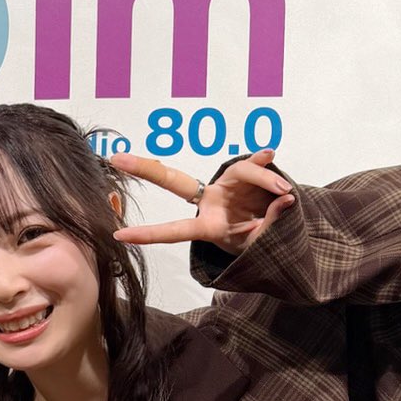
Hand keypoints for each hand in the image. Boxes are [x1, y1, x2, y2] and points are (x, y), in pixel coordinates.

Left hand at [110, 148, 294, 253]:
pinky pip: (254, 164)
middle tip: (116, 159)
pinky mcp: (246, 174)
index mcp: (207, 226)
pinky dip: (264, 162)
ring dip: (263, 180)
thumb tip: (284, 199)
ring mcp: (226, 186)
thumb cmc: (260, 243)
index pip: (174, 230)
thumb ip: (270, 225)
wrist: (277, 235)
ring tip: (283, 192)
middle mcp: (210, 202)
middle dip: (146, 170)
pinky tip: (269, 155)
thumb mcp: (262, 244)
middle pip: (174, 182)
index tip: (118, 236)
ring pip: (239, 172)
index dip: (149, 234)